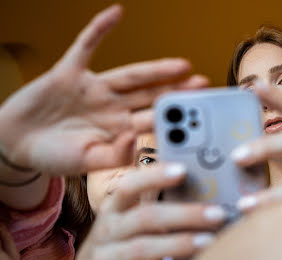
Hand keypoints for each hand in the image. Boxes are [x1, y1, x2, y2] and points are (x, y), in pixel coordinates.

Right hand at [0, 5, 207, 174]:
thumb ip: (114, 155)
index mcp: (118, 128)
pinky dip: (99, 30)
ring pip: (130, 75)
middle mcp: (112, 106)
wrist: (16, 144)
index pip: (152, 119)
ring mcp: (93, 88)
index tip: (201, 116)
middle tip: (203, 84)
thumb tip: (136, 139)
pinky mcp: (69, 72)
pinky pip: (85, 46)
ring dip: (155, 69)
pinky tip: (117, 13)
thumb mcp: (88, 162)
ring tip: (182, 64)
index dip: (175, 117)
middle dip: (176, 90)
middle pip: (150, 95)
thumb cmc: (54, 156)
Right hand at [70, 163, 226, 259]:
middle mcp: (106, 231)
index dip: (154, 176)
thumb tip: (198, 188)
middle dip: (184, 214)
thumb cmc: (121, 246)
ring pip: (142, 249)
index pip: (129, 186)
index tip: (183, 170)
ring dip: (179, 244)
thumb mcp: (129, 224)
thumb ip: (154, 208)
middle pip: (145, 217)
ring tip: (209, 242)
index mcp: (114, 210)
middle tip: (218, 214)